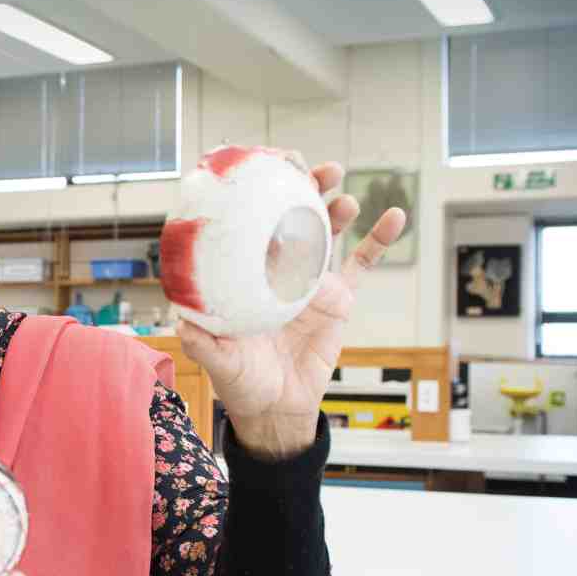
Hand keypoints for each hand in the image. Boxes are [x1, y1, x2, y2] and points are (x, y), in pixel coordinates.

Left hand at [179, 157, 406, 459]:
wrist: (277, 409)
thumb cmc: (241, 382)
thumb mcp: (217, 361)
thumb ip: (203, 342)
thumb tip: (182, 320)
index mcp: (247, 274)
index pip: (251, 223)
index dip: (258, 193)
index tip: (265, 167)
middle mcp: (277, 269)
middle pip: (291, 216)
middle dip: (302, 186)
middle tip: (311, 168)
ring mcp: (310, 281)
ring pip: (326, 232)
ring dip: (336, 206)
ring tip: (342, 191)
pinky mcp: (339, 299)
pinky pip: (363, 264)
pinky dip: (380, 239)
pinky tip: (394, 215)